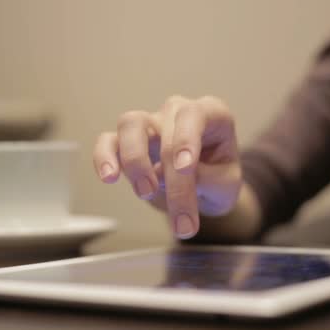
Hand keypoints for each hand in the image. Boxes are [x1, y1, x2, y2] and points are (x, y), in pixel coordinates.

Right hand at [93, 95, 242, 238]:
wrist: (203, 190)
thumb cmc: (218, 179)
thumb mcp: (226, 184)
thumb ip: (206, 177)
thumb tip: (170, 175)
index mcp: (210, 114)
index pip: (193, 114)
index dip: (186, 139)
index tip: (184, 168)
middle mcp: (177, 111)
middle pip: (165, 131)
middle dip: (172, 179)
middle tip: (181, 218)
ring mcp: (150, 123)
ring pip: (130, 123)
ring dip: (135, 160)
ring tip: (146, 193)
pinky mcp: (126, 141)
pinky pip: (107, 141)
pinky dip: (104, 157)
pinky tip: (108, 177)